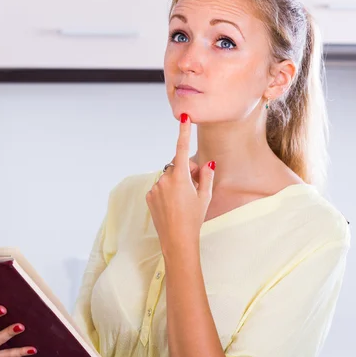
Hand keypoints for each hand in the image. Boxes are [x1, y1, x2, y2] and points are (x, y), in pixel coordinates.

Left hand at [146, 113, 214, 252]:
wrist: (177, 240)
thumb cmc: (194, 219)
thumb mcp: (205, 197)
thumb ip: (206, 176)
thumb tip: (207, 163)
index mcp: (180, 177)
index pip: (183, 149)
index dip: (184, 131)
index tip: (184, 116)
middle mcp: (165, 179)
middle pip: (177, 165)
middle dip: (187, 170)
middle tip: (196, 185)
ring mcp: (155, 188)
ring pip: (168, 177)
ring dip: (176, 182)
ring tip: (183, 200)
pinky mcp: (149, 196)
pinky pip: (159, 187)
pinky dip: (166, 191)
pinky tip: (172, 205)